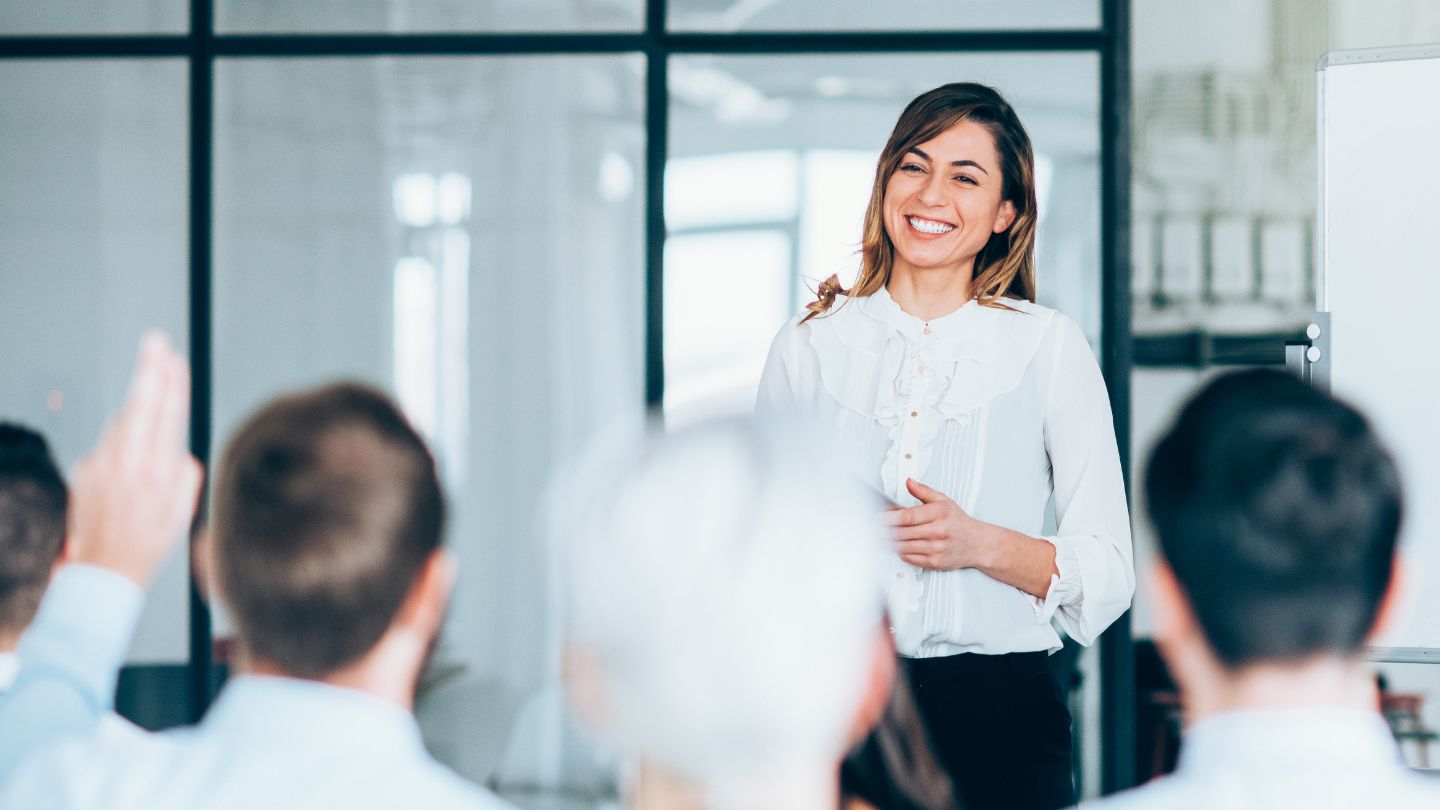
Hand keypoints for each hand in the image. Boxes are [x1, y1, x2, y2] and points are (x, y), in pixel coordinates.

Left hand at [68, 332, 204, 586]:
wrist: (102, 571)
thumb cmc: (148, 543)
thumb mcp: (183, 513)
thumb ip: (185, 475)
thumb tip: (179, 450)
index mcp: (156, 473)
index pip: (166, 416)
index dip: (171, 385)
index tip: (174, 360)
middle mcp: (126, 464)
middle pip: (140, 405)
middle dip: (150, 370)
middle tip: (155, 341)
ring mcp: (100, 465)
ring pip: (123, 422)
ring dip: (138, 405)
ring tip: (153, 380)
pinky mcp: (84, 469)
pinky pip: (109, 444)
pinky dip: (122, 441)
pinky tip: (131, 459)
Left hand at [885, 478, 991, 570]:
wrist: (978, 543)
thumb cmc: (959, 523)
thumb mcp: (944, 501)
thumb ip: (923, 491)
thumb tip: (909, 482)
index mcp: (938, 514)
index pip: (907, 516)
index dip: (889, 517)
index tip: (879, 516)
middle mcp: (937, 532)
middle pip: (902, 532)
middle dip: (886, 529)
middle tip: (876, 526)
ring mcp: (936, 548)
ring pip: (903, 546)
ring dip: (890, 541)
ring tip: (885, 535)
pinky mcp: (935, 562)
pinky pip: (909, 558)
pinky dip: (900, 552)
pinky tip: (898, 545)